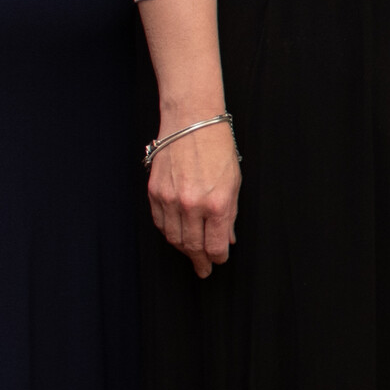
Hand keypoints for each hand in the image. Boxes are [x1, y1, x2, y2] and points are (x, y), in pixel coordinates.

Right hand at [150, 116, 239, 274]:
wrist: (191, 121)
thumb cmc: (217, 147)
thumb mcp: (234, 183)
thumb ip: (230, 215)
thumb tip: (227, 238)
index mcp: (217, 204)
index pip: (215, 246)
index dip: (217, 258)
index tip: (218, 261)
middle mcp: (192, 205)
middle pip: (193, 246)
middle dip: (199, 260)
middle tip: (203, 268)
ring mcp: (170, 199)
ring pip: (174, 238)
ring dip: (183, 249)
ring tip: (191, 253)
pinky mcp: (155, 192)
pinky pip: (160, 222)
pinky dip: (169, 232)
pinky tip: (176, 234)